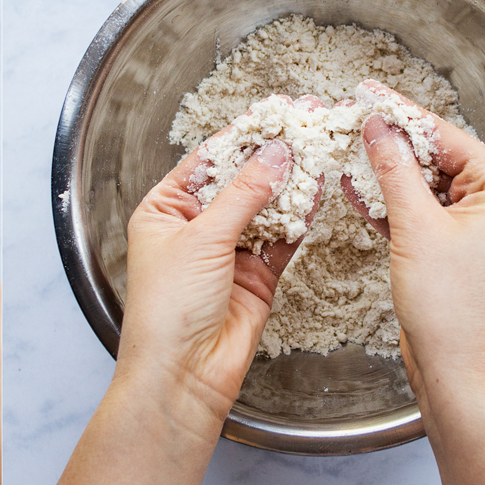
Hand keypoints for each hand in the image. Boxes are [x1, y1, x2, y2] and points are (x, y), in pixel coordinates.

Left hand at [35, 97, 320, 484]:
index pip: (208, 160)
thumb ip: (245, 194)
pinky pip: (281, 238)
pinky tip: (318, 189)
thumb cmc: (167, 308)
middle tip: (307, 121)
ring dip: (291, 181)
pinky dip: (299, 217)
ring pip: (265, 206)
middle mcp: (194, 228)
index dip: (243, 134)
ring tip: (320, 147)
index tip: (275, 110)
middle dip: (273, 153)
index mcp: (163, 210)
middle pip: (240, 179)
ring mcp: (227, 252)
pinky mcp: (255, 276)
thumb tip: (274, 153)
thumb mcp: (203, 238)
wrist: (182, 374)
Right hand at [341, 80, 484, 396]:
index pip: (446, 136)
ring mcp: (469, 226)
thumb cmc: (450, 307)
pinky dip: (386, 202)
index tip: (369, 93)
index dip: (403, 114)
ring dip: (383, 172)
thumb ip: (394, 171)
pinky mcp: (446, 246)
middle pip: (433, 156)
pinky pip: (413, 210)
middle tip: (350, 119)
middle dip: (390, 142)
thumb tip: (377, 127)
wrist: (453, 368)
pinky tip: (354, 188)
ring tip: (345, 149)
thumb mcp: (415, 227)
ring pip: (419, 183)